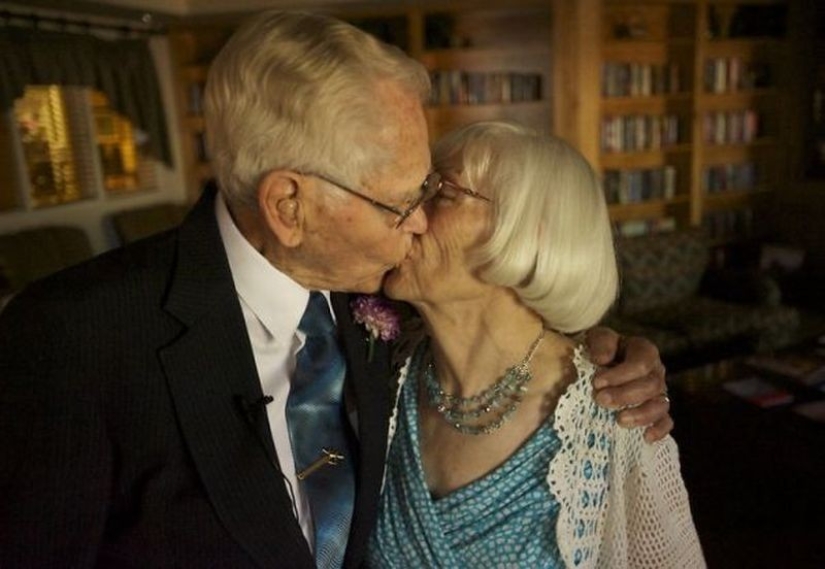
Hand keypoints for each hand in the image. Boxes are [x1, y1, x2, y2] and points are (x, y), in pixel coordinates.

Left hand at [585, 327, 672, 442]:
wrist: (596, 364)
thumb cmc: (598, 349)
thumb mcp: (596, 337)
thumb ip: (601, 343)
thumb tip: (602, 359)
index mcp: (643, 350)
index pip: (641, 363)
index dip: (621, 375)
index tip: (596, 382)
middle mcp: (656, 371)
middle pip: (651, 386)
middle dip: (625, 395)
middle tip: (600, 399)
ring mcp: (659, 392)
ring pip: (661, 405)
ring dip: (641, 414)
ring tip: (619, 420)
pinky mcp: (656, 410)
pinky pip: (666, 422)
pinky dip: (659, 430)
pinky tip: (646, 437)